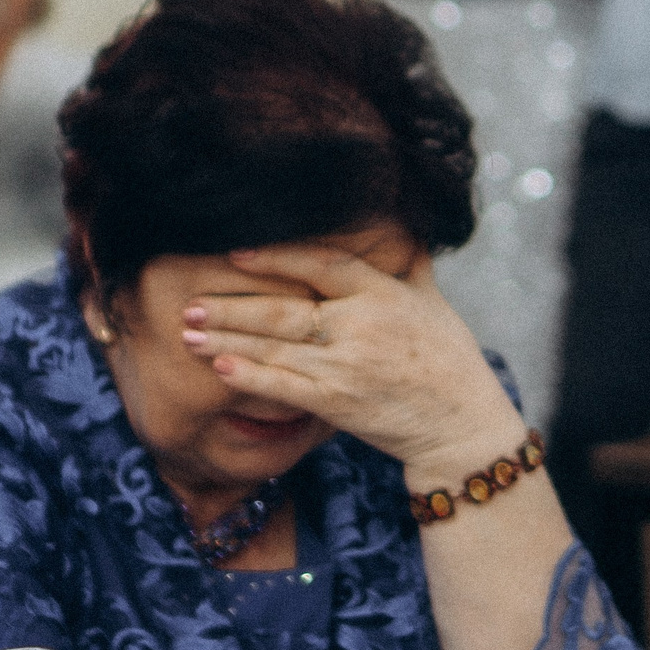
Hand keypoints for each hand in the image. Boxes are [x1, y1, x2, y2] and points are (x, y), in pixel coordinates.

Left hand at [180, 242, 524, 469]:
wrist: (460, 423)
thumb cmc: (449, 359)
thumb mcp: (434, 301)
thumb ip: (410, 264)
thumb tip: (403, 226)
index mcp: (382, 294)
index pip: (320, 265)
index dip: (275, 257)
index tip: (235, 253)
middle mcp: (360, 326)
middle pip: (282, 310)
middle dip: (232, 306)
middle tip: (192, 302)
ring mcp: (346, 366)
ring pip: (274, 347)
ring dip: (226, 339)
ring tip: (189, 331)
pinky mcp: (338, 403)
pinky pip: (284, 387)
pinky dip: (250, 376)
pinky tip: (219, 367)